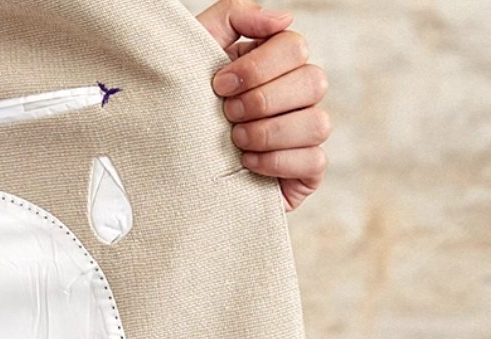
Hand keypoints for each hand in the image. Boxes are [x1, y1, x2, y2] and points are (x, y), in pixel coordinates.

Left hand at [197, 0, 329, 210]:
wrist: (173, 161)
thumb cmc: (187, 104)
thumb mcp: (199, 49)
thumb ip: (234, 16)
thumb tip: (284, 18)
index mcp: (278, 62)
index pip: (294, 47)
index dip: (257, 67)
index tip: (218, 85)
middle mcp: (299, 94)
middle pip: (313, 82)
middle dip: (262, 101)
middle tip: (227, 114)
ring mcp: (306, 133)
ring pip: (317, 123)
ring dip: (269, 132)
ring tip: (236, 140)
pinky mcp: (306, 170)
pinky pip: (314, 160)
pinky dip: (277, 161)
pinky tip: (247, 163)